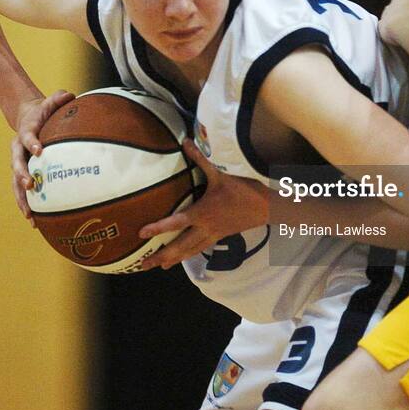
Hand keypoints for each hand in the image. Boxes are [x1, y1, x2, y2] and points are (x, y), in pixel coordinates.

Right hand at [10, 89, 74, 224]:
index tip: (38, 150)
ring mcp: (18, 164)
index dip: (32, 143)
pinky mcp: (22, 174)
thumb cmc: (44, 111)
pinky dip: (28, 205)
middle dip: (23, 176)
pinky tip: (35, 221)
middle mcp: (18, 150)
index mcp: (26, 133)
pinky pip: (23, 192)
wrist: (27, 117)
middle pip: (17, 165)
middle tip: (31, 186)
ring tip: (30, 215)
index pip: (27, 138)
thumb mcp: (51, 101)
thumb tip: (71, 95)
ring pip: (16, 184)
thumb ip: (59, 98)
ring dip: (22, 199)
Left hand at [134, 139, 270, 269]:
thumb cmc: (244, 189)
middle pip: (180, 246)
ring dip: (174, 259)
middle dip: (162, 257)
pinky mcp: (221, 235)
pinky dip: (191, 253)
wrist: (267, 207)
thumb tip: (186, 141)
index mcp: (202, 213)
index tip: (141, 234)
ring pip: (191, 251)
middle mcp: (205, 227)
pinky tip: (187, 256)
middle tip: (144, 266)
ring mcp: (214, 234)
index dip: (157, 228)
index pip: (175, 222)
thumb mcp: (221, 173)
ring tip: (161, 267)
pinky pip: (202, 248)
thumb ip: (202, 158)